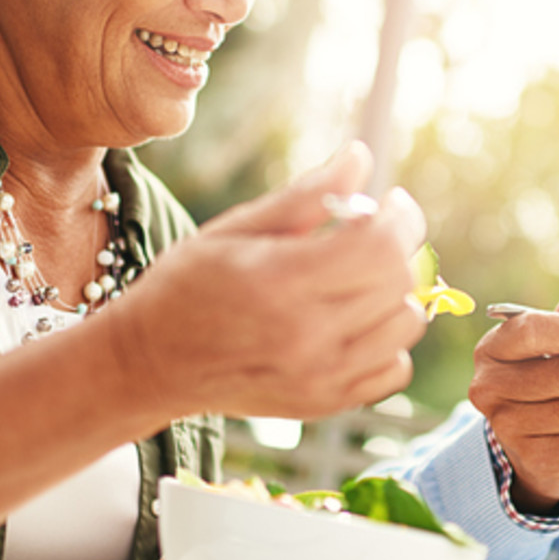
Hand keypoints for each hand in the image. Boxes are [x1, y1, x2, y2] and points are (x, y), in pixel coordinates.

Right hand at [111, 142, 427, 420]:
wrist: (152, 362)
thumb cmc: (187, 285)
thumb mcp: (236, 228)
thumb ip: (305, 195)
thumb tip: (360, 156)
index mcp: (280, 282)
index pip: (379, 246)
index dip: (399, 216)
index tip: (391, 202)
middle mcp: (306, 336)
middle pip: (398, 282)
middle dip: (399, 246)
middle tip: (373, 233)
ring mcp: (320, 378)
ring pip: (406, 325)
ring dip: (396, 292)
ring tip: (361, 278)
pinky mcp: (326, 403)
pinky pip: (395, 369)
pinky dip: (388, 341)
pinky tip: (356, 322)